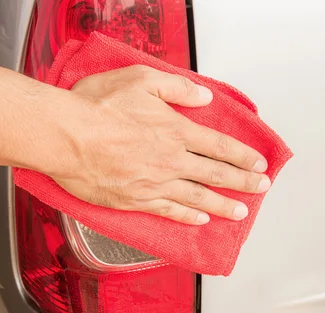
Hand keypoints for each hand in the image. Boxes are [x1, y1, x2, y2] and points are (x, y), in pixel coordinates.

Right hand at [48, 65, 269, 224]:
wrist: (63, 136)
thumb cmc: (96, 105)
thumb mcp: (141, 79)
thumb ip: (178, 89)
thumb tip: (204, 97)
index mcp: (175, 131)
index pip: (220, 147)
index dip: (243, 157)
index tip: (259, 164)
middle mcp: (171, 160)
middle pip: (216, 174)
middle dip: (243, 182)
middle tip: (261, 187)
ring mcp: (155, 183)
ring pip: (198, 198)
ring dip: (223, 205)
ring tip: (241, 212)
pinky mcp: (136, 200)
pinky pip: (169, 211)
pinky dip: (187, 218)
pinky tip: (200, 220)